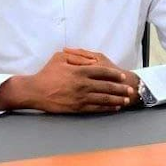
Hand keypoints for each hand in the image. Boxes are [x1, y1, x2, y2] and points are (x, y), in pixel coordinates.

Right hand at [0, 51, 135, 112]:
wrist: (36, 91)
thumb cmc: (47, 73)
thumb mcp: (59, 58)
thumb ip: (76, 57)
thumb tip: (89, 60)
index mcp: (79, 71)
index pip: (101, 72)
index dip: (113, 74)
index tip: (121, 76)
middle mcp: (83, 85)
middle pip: (106, 86)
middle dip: (120, 89)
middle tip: (129, 90)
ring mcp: (80, 97)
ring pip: (103, 99)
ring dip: (116, 100)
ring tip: (125, 100)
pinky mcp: (77, 108)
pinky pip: (95, 108)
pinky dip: (106, 108)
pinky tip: (113, 108)